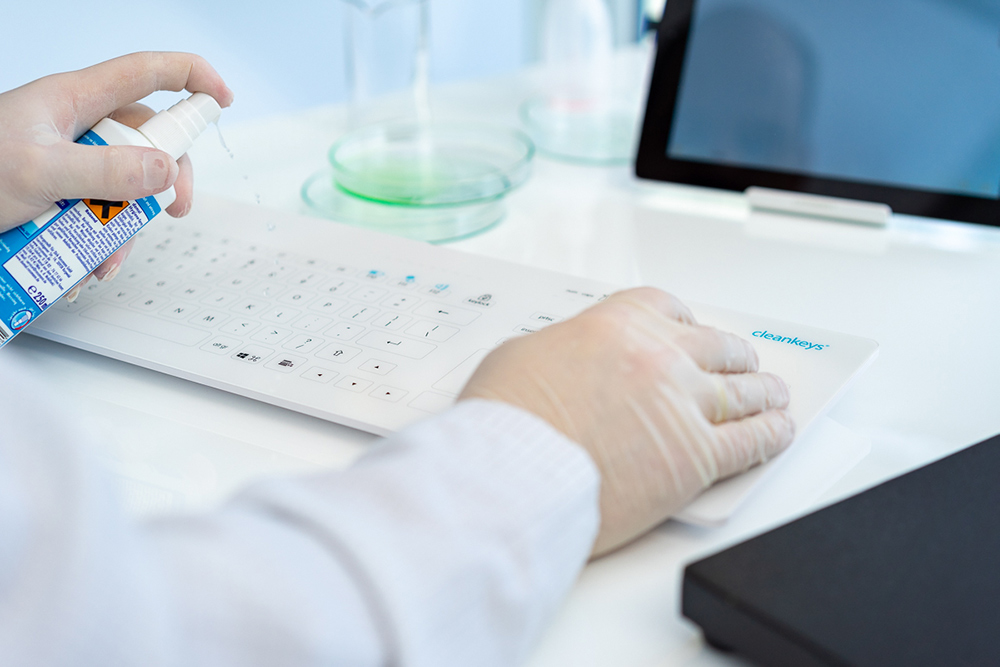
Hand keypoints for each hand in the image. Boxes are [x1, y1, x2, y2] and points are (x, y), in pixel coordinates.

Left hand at [0, 52, 233, 292]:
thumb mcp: (39, 174)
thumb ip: (106, 172)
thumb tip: (164, 171)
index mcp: (72, 99)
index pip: (146, 72)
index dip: (191, 77)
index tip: (224, 99)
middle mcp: (75, 125)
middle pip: (146, 140)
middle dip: (166, 178)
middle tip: (174, 209)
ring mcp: (67, 159)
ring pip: (124, 184)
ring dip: (126, 223)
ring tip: (107, 256)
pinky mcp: (58, 192)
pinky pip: (98, 210)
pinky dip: (101, 239)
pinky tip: (89, 263)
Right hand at [460, 287, 794, 555]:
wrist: (514, 469)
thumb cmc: (507, 418)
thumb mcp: (522, 355)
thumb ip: (560, 349)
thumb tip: (566, 360)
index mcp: (617, 325)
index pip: (667, 308)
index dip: (687, 321)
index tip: (692, 328)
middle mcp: (659, 357)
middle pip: (716, 347)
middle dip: (733, 356)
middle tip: (741, 362)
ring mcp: (684, 405)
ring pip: (743, 391)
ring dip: (763, 392)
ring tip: (774, 395)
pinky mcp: (696, 457)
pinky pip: (750, 442)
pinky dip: (770, 435)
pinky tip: (777, 432)